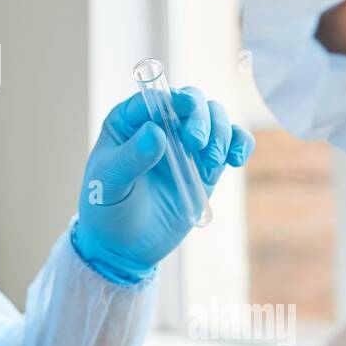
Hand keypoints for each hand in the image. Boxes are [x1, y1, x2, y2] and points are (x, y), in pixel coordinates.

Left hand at [72, 87, 253, 281]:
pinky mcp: (206, 166)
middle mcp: (160, 126)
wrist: (123, 247)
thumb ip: (130, 158)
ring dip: (220, 132)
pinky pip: (231, 142)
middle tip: (195, 144)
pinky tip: (235, 159)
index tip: (186, 109)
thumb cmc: (105, 209)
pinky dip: (240, 143)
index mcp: (128, 121)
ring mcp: (185, 145)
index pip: (155, 98)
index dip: (173, 99)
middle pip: (192, 101)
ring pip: (215, 117)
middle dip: (201, 117)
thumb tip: (156, 132)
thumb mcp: (108, 183)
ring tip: (212, 162)